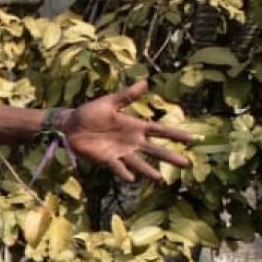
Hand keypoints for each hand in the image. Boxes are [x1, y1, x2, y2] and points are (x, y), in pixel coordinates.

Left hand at [63, 79, 195, 181]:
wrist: (70, 125)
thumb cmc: (90, 112)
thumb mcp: (110, 101)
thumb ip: (127, 94)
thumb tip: (145, 82)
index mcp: (134, 126)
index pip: (159, 131)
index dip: (174, 135)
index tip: (191, 138)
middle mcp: (131, 141)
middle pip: (155, 150)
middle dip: (170, 156)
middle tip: (187, 164)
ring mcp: (120, 152)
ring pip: (139, 163)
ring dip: (149, 171)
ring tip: (160, 179)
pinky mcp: (107, 160)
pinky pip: (118, 167)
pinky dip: (124, 173)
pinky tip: (132, 178)